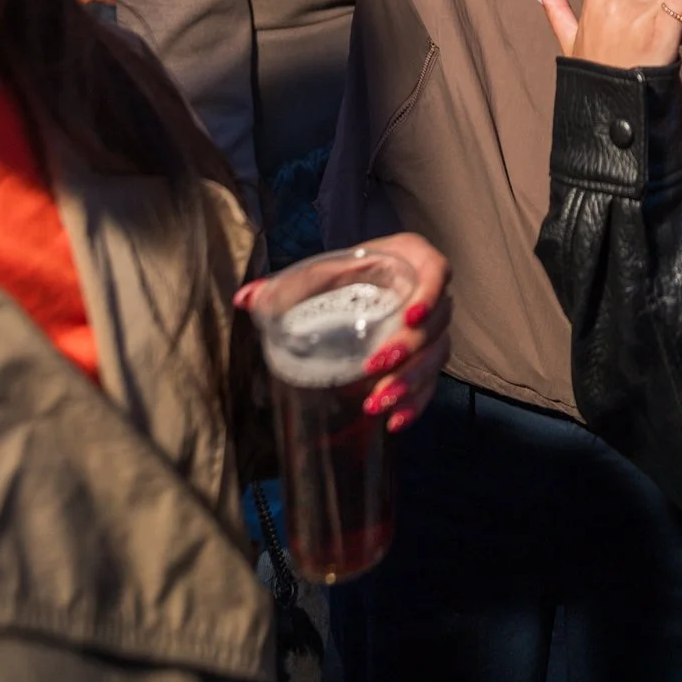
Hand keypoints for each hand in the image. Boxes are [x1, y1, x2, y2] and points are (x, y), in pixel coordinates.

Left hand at [235, 232, 451, 434]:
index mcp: (410, 259)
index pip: (437, 272)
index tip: (410, 316)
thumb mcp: (316, 273)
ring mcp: (431, 327)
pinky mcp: (426, 357)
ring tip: (378, 403)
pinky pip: (432, 382)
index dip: (430, 294)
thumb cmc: (340, 273)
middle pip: (438, 323)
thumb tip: (244, 300)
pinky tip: (395, 421)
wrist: (358, 283)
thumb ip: (285, 286)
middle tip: (375, 368)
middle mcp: (428, 293)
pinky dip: (417, 403)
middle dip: (410, 350)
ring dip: (412, 382)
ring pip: (437, 356)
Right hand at [534, 0, 681, 67]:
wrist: (612, 114)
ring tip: (656, 46)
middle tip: (645, 40)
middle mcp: (617, 1)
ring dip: (671, 13)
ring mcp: (640, 12)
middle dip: (657, 4)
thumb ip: (557, 12)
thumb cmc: (596, 78)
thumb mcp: (571, 45)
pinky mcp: (666, 26)